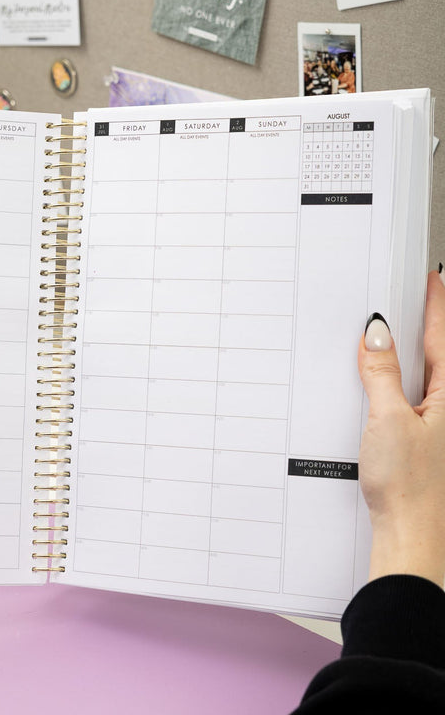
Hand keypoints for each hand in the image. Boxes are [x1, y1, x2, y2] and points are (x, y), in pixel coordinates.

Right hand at [358, 270, 444, 585]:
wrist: (413, 535)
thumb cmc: (410, 486)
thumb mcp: (388, 420)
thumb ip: (381, 374)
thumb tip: (376, 336)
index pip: (443, 336)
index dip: (436, 304)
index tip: (431, 278)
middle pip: (437, 352)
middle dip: (423, 323)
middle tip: (407, 296)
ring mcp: (438, 424)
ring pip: (424, 375)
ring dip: (409, 352)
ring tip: (390, 332)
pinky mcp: (423, 439)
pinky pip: (412, 396)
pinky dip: (398, 380)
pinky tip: (380, 380)